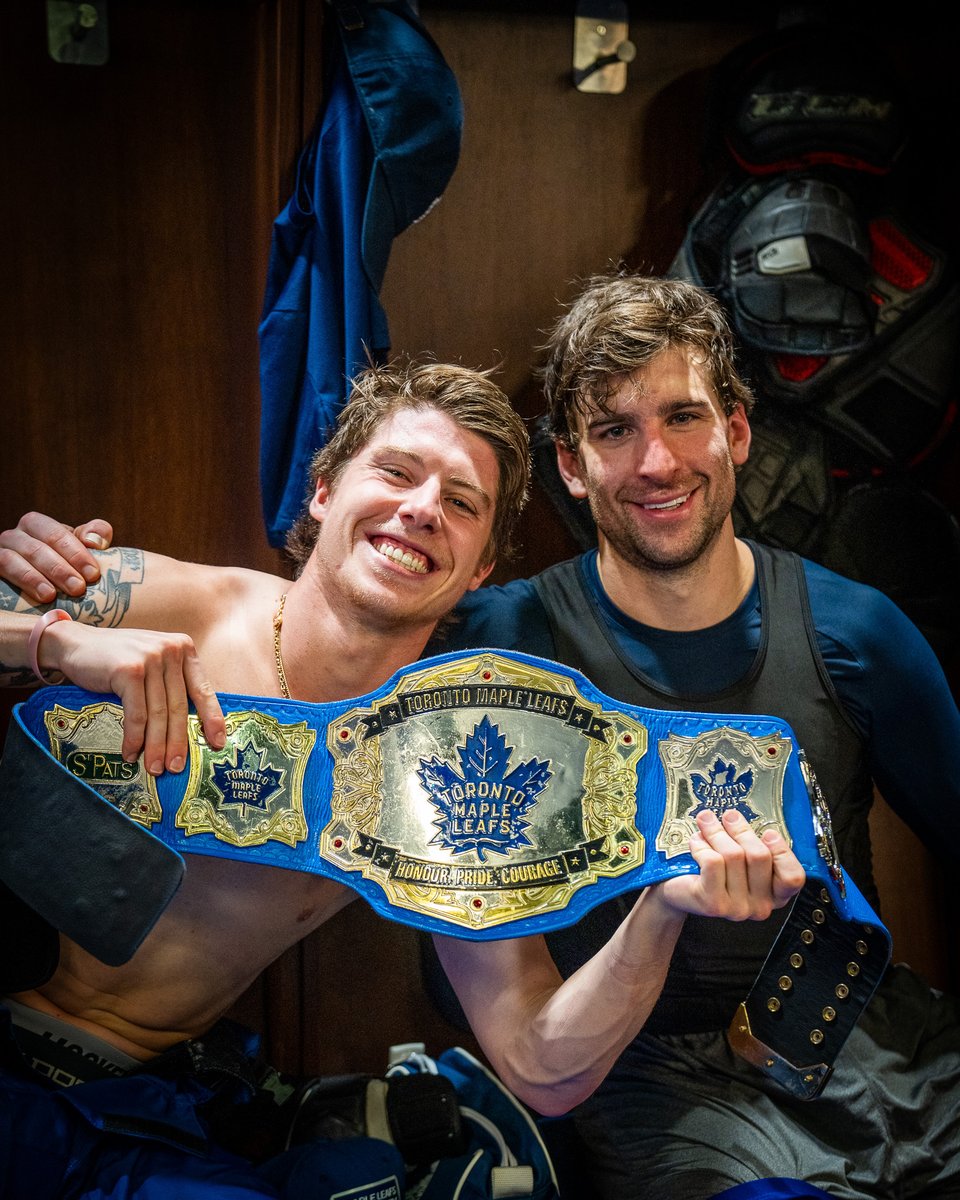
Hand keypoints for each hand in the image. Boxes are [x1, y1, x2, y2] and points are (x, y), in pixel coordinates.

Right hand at [0, 512, 113, 603]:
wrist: (37, 589)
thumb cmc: (66, 566)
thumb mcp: (79, 548)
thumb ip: (94, 535)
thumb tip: (95, 540)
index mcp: (37, 525)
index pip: (55, 533)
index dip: (75, 553)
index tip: (93, 574)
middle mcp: (14, 536)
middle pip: (35, 548)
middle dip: (58, 569)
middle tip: (78, 588)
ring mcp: (0, 552)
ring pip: (11, 560)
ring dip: (33, 578)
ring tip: (51, 595)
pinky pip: (0, 571)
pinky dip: (19, 583)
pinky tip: (35, 597)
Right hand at [41, 619, 224, 774]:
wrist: (75, 644)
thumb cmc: (117, 660)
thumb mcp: (152, 662)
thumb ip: (171, 682)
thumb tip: (186, 728)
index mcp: (183, 648)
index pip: (202, 689)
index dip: (212, 718)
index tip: (218, 743)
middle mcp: (171, 651)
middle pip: (178, 707)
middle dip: (178, 742)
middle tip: (176, 768)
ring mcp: (150, 659)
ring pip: (158, 714)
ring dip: (156, 746)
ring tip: (154, 767)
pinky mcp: (129, 671)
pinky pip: (136, 714)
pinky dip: (134, 738)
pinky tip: (131, 753)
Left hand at [658, 809, 804, 920]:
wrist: (677, 892)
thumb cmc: (712, 871)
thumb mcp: (740, 859)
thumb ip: (753, 845)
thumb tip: (746, 816)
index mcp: (774, 895)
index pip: (793, 877)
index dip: (782, 851)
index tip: (767, 832)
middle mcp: (759, 906)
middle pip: (760, 856)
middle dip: (741, 830)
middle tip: (729, 816)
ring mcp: (737, 908)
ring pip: (734, 855)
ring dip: (717, 832)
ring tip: (706, 822)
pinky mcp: (713, 903)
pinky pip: (713, 862)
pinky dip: (702, 845)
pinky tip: (696, 842)